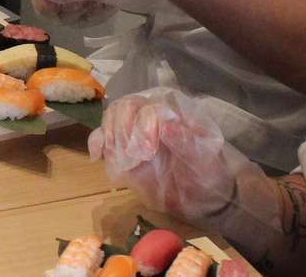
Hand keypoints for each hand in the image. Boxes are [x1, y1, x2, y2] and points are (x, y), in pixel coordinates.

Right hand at [90, 87, 265, 221]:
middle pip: (125, 107)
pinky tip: (98, 155)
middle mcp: (152, 115)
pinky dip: (97, 143)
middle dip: (123, 130)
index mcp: (174, 111)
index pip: (150, 107)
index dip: (144, 125)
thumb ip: (186, 142)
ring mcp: (135, 131)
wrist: (203, 198)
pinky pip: (102, 136)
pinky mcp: (123, 149)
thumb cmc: (208, 172)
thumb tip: (166, 125)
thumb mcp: (204, 159)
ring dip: (111, 138)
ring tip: (123, 163)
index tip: (147, 152)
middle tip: (134, 158)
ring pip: (112, 118)